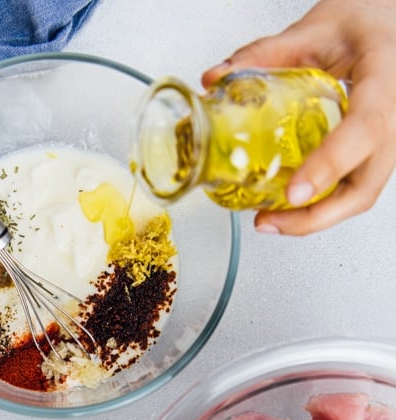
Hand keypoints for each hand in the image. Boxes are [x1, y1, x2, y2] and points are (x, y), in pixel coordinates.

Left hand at [202, 0, 395, 234]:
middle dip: (315, 215)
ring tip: (271, 220)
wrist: (394, 28)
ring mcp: (391, 141)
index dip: (329, 165)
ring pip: (361, 195)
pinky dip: (322, 204)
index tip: (294, 191)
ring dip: (315, 217)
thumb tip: (217, 78)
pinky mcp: (378, 154)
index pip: (365, 129)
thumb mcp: (319, 26)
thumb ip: (267, 53)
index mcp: (387, 80)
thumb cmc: (370, 24)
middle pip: (365, 185)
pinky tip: (289, 208)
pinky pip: (354, 188)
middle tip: (269, 220)